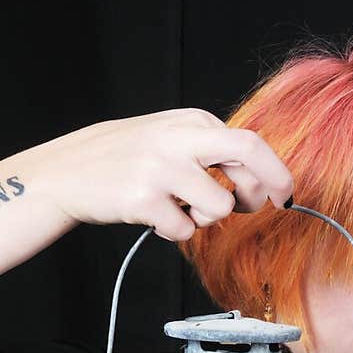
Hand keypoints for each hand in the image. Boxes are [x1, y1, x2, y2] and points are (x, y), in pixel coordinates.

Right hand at [36, 109, 292, 240]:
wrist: (67, 172)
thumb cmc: (127, 159)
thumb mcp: (171, 138)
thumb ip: (212, 151)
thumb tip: (262, 179)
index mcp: (191, 121)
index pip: (250, 143)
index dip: (275, 172)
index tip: (285, 194)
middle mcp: (179, 139)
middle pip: (246, 155)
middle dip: (265, 187)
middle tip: (258, 208)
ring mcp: (160, 167)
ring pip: (219, 206)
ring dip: (206, 218)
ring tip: (178, 208)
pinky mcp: (143, 198)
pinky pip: (185, 229)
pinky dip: (176, 231)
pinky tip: (154, 216)